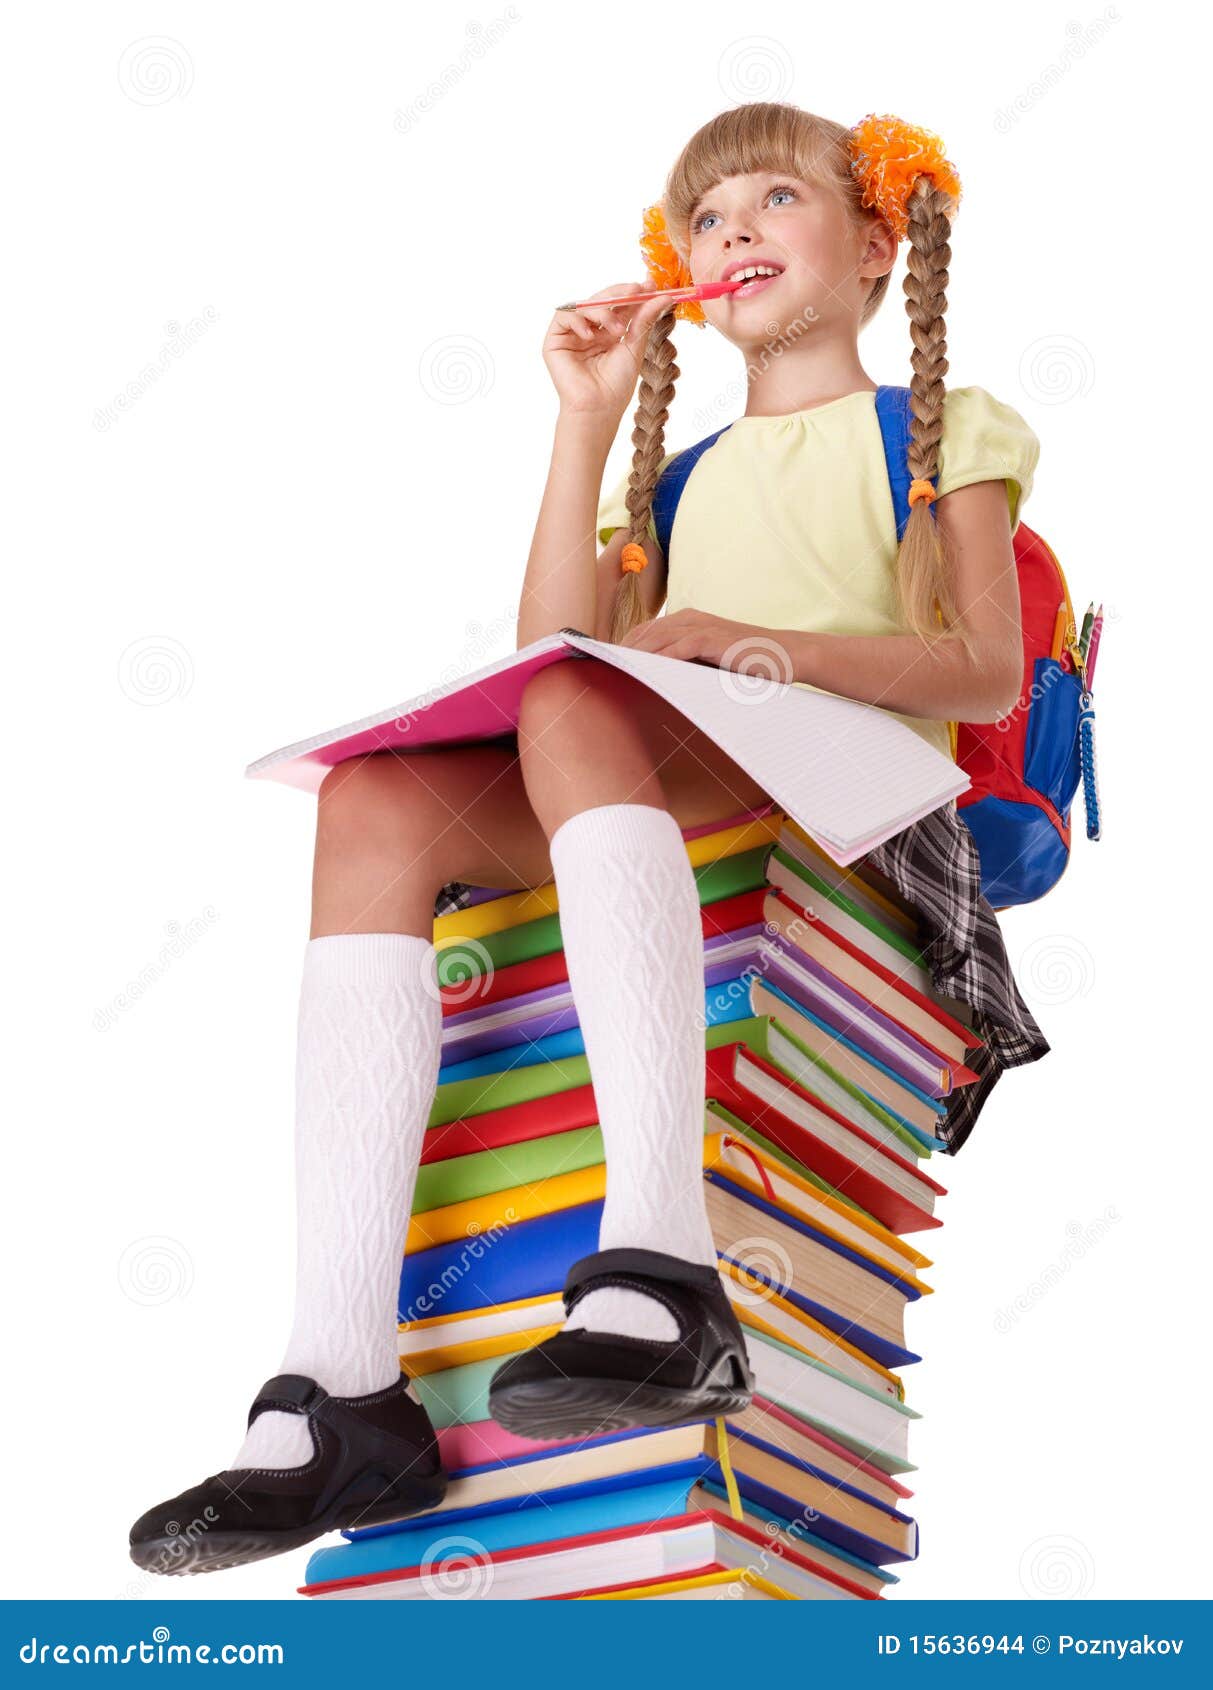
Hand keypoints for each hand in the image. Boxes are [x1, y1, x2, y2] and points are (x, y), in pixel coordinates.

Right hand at [543, 283, 672, 419]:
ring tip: (616, 329)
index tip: (650, 285)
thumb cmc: (616, 385)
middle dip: (620, 293)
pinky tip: (591, 335)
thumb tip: (664, 297)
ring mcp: (572, 334)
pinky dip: (578, 320)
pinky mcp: (555, 341)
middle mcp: (590, 330)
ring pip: (584, 305)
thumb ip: (645, 320)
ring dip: (602, 311)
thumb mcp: (635, 346)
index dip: (633, 292)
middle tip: (637, 291)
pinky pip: (564, 316)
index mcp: (608, 332)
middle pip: (601, 299)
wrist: (598, 408)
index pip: (619, 304)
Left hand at [618, 609, 796, 679]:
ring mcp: (702, 626)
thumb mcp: (710, 661)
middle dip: (621, 650)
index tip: (605, 663)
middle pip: (645, 632)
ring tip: (614, 669)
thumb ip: (687, 663)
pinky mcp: (713, 638)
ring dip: (634, 654)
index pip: (646, 631)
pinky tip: (645, 669)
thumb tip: (658, 680)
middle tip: (600, 668)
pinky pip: (680, 646)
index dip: (624, 646)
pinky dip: (661, 657)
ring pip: (657, 638)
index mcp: (688, 621)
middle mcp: (691, 618)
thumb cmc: (748, 662)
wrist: (785, 655)